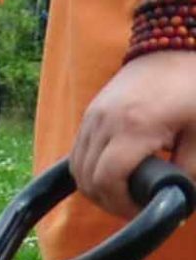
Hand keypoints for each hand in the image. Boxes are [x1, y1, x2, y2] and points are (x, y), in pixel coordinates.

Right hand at [72, 52, 195, 213]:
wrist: (172, 48)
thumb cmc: (192, 89)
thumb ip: (190, 169)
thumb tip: (178, 200)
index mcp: (134, 127)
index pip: (108, 179)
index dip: (120, 204)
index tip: (139, 211)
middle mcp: (104, 122)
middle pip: (87, 178)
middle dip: (107, 200)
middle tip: (133, 207)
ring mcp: (92, 117)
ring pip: (76, 168)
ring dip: (94, 188)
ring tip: (121, 193)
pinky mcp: (90, 113)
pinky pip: (77, 153)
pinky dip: (89, 170)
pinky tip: (112, 174)